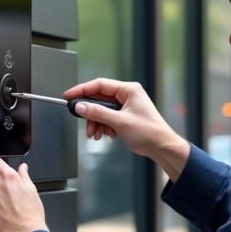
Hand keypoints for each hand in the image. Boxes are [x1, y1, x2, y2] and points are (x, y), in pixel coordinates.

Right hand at [64, 78, 190, 180]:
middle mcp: (127, 95)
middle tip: (86, 124)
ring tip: (97, 134)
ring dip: (97, 123)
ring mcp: (126, 105)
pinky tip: (107, 134)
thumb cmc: (149, 132)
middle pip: (99, 99)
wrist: (161, 146)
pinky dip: (104, 126)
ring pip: (101, 110)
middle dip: (91, 114)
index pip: (99, 85)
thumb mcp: (120, 122)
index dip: (82, 90)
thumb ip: (98, 113)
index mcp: (129, 90)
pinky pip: (107, 118)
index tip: (69, 96)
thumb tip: (81, 106)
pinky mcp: (124, 116)